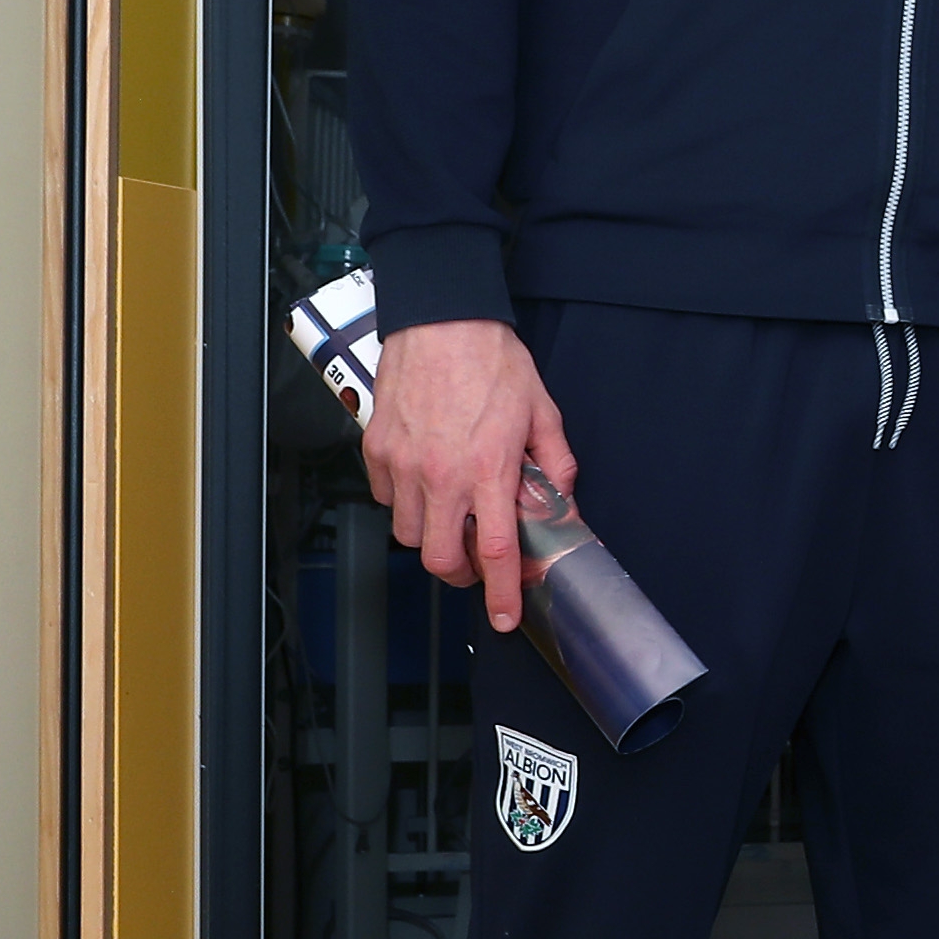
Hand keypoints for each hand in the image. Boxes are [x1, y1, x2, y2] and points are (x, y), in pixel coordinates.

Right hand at [357, 317, 575, 637]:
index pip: (492, 551)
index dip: (499, 593)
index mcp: (488, 469)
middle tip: (475, 563)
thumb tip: (562, 502)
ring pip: (406, 532)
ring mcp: (401, 464)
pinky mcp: (375, 450)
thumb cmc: (491, 361)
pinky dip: (404, 503)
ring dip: (430, 536)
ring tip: (452, 514)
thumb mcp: (543, 413)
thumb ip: (555, 466)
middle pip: (437, 557)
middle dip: (458, 573)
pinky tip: (426, 483)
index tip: (505, 617)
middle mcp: (439, 474)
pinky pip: (384, 498)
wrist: (440, 320)